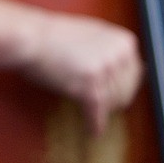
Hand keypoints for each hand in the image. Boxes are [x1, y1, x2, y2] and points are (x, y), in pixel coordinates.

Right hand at [20, 11, 142, 135]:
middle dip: (112, 100)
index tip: (113, 93)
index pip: (135, 74)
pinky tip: (91, 129)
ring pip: (113, 105)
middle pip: (126, 92)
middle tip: (97, 102)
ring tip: (87, 107)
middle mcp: (119, 54)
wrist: (28, 36)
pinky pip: (97, 115)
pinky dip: (94, 125)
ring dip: (100, 109)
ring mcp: (106, 71)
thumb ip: (112, 50)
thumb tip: (127, 71)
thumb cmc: (52, 35)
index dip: (121, 86)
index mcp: (124, 41)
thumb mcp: (92, 33)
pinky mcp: (90, 88)